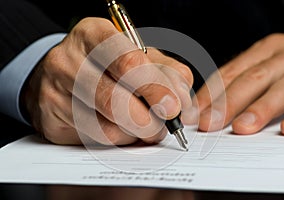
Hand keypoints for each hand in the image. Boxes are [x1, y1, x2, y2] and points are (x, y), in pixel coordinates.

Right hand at [21, 17, 192, 144]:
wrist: (60, 73)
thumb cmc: (105, 63)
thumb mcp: (138, 55)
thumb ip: (166, 71)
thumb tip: (183, 100)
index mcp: (94, 34)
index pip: (128, 62)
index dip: (156, 88)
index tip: (173, 108)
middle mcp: (68, 59)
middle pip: (114, 99)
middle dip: (149, 120)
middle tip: (163, 125)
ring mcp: (54, 90)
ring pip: (107, 126)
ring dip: (135, 132)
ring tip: (143, 125)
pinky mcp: (51, 117)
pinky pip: (95, 139)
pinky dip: (119, 139)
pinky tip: (122, 128)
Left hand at [189, 33, 283, 134]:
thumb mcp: (269, 65)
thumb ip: (245, 82)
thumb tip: (210, 107)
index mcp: (266, 50)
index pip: (231, 72)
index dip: (211, 93)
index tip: (194, 114)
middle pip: (252, 78)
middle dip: (228, 103)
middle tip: (209, 125)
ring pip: (282, 86)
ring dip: (260, 109)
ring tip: (241, 128)